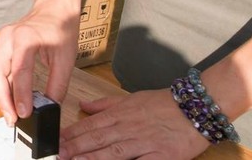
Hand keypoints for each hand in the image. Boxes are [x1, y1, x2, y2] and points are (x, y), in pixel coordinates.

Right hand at [0, 3, 79, 123]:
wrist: (54, 8)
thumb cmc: (61, 29)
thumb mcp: (66, 59)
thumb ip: (58, 84)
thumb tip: (49, 107)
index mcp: (26, 38)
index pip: (19, 70)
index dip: (20, 94)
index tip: (25, 113)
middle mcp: (8, 37)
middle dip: (1, 98)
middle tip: (11, 119)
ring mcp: (2, 40)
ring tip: (10, 113)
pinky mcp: (2, 46)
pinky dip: (2, 86)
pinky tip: (10, 100)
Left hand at [59, 89, 208, 159]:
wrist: (196, 107)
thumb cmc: (163, 104)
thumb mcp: (131, 98)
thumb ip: (105, 104)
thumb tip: (83, 106)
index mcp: (120, 114)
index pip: (90, 125)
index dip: (71, 134)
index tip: (55, 142)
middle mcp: (129, 128)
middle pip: (98, 139)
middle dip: (75, 148)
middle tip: (57, 155)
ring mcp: (144, 142)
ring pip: (114, 152)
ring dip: (93, 158)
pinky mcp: (161, 156)